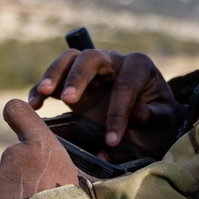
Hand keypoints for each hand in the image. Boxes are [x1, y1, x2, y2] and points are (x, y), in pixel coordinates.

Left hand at [0, 99, 80, 198]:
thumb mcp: (80, 183)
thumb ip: (63, 169)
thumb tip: (67, 169)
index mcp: (41, 147)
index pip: (19, 112)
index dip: (16, 114)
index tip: (13, 116)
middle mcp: (13, 154)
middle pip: (12, 162)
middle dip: (20, 179)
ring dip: (8, 198)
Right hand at [28, 48, 181, 158]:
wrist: (152, 123)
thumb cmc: (160, 120)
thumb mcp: (165, 120)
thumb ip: (152, 115)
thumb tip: (135, 115)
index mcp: (139, 67)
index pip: (125, 85)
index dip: (118, 112)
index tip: (112, 140)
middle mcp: (113, 62)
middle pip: (91, 58)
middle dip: (78, 77)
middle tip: (69, 99)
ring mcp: (91, 71)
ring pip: (69, 60)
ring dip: (54, 75)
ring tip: (42, 94)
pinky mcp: (74, 84)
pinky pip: (55, 80)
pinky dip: (42, 89)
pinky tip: (34, 105)